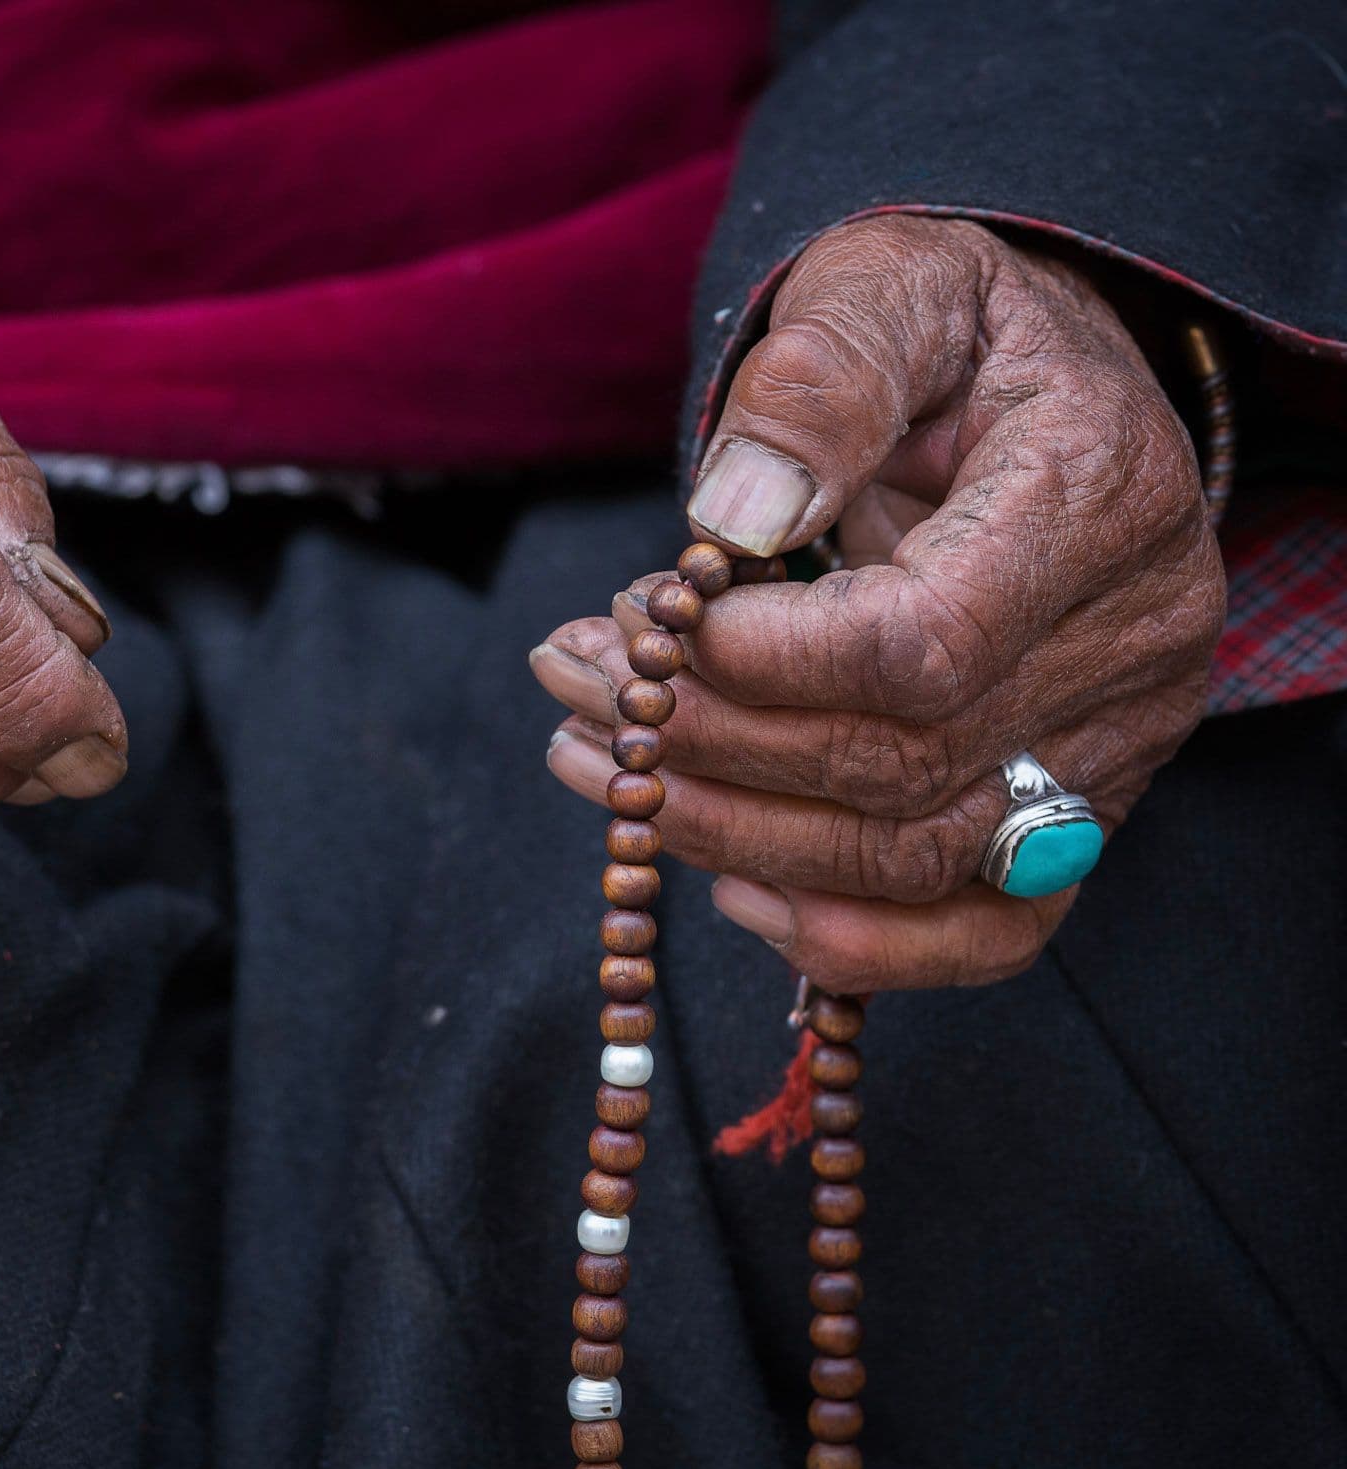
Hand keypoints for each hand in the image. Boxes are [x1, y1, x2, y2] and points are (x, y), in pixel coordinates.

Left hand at [532, 216, 1223, 990]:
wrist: (1033, 389)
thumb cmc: (949, 332)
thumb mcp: (886, 288)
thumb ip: (820, 383)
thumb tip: (730, 519)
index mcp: (1099, 499)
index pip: (921, 644)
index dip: (760, 662)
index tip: (647, 619)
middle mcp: (1135, 644)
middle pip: (903, 767)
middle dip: (705, 744)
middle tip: (574, 685)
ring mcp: (1117, 744)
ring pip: (919, 860)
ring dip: (730, 832)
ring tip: (598, 760)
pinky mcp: (1075, 811)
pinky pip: (986, 931)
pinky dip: (851, 940)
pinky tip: (727, 883)